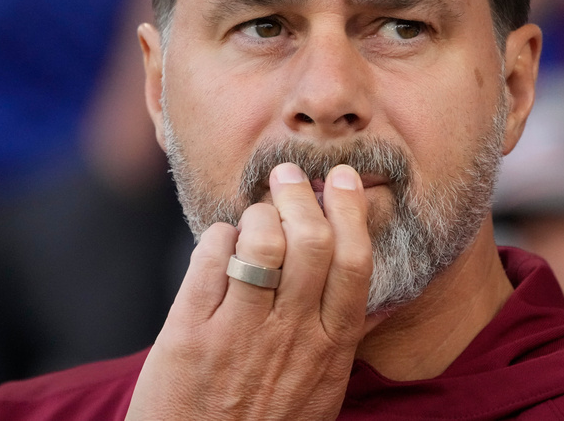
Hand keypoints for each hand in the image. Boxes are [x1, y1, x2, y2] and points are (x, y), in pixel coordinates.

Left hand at [125, 163, 380, 419]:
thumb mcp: (321, 387)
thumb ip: (341, 336)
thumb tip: (374, 289)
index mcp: (329, 348)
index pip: (353, 263)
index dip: (349, 211)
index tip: (342, 179)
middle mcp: (290, 337)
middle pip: (309, 241)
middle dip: (299, 194)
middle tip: (288, 175)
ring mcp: (239, 336)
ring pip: (261, 243)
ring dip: (257, 213)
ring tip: (253, 214)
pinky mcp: (189, 336)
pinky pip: (208, 260)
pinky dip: (218, 237)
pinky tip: (221, 244)